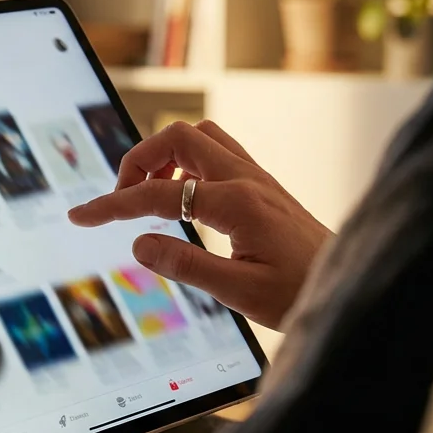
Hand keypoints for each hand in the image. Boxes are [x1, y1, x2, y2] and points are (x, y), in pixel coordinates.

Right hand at [68, 120, 331, 329]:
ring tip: (149, 196)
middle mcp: (247, 180)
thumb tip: (138, 245)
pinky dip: (186, 165)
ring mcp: (257, 178)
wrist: (351, 287)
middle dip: (137, 162)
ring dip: (164, 157)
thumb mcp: (241, 293)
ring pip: (198, 138)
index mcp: (238, 203)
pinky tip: (182, 200)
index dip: (113, 205)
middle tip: (121, 201)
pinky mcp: (263, 186)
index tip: (81, 216)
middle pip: (178, 138)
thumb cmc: (303, 294)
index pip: (158, 195)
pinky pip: (216, 153)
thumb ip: (187, 267)